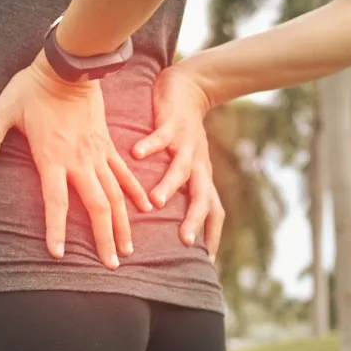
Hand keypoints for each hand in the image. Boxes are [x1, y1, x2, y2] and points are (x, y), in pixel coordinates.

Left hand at [0, 48, 154, 268]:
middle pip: (97, 205)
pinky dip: (135, 191)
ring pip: (116, 194)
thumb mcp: (3, 110)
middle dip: (104, 238)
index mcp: (52, 157)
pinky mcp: (107, 142)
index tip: (59, 254)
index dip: (56, 229)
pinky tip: (145, 208)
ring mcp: (97, 152)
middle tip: (111, 265)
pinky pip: (124, 172)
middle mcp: (79, 160)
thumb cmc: (33, 88)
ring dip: (123, 223)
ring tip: (128, 249)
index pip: (55, 201)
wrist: (68, 64)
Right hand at [131, 63, 223, 261]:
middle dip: (194, 218)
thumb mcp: (187, 163)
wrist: (189, 88)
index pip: (215, 211)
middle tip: (183, 240)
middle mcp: (197, 164)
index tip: (207, 263)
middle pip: (201, 195)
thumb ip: (180, 189)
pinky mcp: (172, 123)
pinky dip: (150, 145)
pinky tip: (135, 154)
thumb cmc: (183, 132)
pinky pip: (161, 136)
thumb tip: (170, 220)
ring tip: (154, 201)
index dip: (213, 235)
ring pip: (180, 168)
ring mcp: (185, 143)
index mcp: (201, 176)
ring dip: (168, 185)